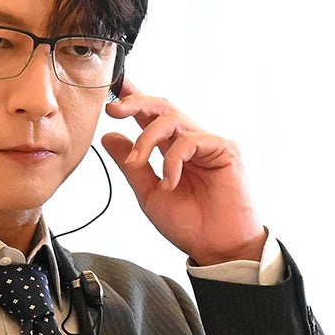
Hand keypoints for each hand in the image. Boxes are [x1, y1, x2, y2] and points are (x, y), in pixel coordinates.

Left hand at [100, 79, 266, 263]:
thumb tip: (109, 137)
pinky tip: (170, 182)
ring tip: (138, 162)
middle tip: (112, 109)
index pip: (151, 117)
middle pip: (162, 107)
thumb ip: (132, 166)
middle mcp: (191, 142)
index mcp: (173, 151)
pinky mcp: (225, 150)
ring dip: (147, 138)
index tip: (113, 85)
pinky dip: (172, 160)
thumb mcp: (149, 194)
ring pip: (172, 119)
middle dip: (135, 102)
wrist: (218, 248)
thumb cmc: (190, 225)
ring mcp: (209, 144)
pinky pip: (190, 141)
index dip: (133, 98)